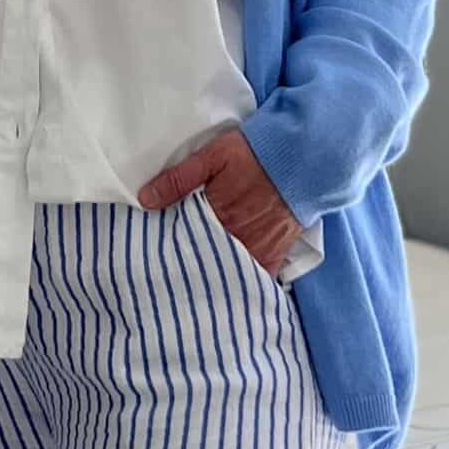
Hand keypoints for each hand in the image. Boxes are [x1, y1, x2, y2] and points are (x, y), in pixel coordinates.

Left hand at [137, 127, 306, 273]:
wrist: (303, 158)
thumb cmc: (255, 154)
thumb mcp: (212, 156)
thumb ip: (178, 178)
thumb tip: (145, 200)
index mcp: (216, 217)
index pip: (182, 244)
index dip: (166, 253)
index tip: (152, 261)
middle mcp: (236, 239)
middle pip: (203, 264)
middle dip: (186, 272)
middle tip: (168, 280)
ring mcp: (257, 250)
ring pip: (227, 276)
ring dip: (211, 281)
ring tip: (192, 289)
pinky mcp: (275, 254)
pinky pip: (257, 280)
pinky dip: (242, 288)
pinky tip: (228, 294)